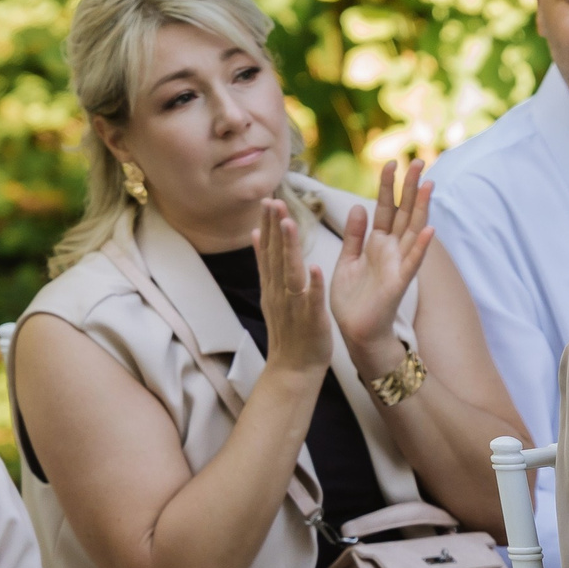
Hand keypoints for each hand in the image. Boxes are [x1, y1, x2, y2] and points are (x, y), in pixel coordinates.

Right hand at [255, 197, 334, 376]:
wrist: (293, 368)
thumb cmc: (288, 330)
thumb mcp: (272, 293)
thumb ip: (265, 264)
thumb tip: (254, 234)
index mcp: (273, 285)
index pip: (268, 250)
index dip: (267, 225)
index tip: (267, 199)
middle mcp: (280, 292)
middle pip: (275, 256)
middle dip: (274, 228)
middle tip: (273, 200)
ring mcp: (294, 306)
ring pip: (290, 272)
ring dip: (289, 248)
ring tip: (289, 223)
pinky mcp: (311, 320)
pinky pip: (312, 301)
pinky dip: (312, 285)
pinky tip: (314, 268)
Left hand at [330, 160, 435, 376]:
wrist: (355, 332)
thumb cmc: (352, 300)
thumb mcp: (347, 259)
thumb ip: (354, 235)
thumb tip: (358, 206)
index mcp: (377, 243)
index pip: (385, 208)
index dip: (388, 186)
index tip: (391, 162)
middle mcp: (391, 250)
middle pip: (403, 213)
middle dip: (410, 188)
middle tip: (418, 161)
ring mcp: (398, 265)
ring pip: (412, 231)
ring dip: (421, 208)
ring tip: (429, 184)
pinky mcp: (398, 283)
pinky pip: (412, 262)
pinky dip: (422, 247)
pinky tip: (431, 230)